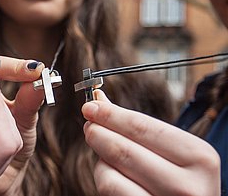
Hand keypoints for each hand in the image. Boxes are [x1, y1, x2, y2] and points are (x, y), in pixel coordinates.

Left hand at [82, 90, 220, 195]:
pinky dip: (104, 179)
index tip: (90, 107)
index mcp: (199, 157)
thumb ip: (138, 127)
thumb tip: (99, 101)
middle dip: (98, 133)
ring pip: (110, 175)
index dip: (110, 115)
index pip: (142, 127)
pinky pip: (110, 191)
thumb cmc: (180, 179)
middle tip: (89, 126)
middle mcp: (188, 186)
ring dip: (101, 162)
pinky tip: (112, 176)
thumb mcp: (172, 151)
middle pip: (122, 150)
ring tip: (108, 158)